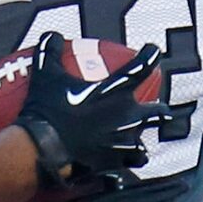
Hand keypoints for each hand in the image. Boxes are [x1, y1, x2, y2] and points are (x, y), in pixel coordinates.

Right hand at [14, 34, 169, 188]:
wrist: (42, 150)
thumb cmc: (46, 108)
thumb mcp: (45, 73)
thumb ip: (50, 50)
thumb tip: (52, 34)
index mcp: (116, 92)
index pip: (142, 67)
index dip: (150, 56)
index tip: (153, 51)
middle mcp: (129, 118)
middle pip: (159, 113)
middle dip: (160, 110)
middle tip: (153, 108)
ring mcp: (125, 144)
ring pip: (145, 144)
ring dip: (140, 141)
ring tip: (132, 140)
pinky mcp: (117, 166)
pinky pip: (128, 168)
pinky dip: (124, 166)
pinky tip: (119, 166)